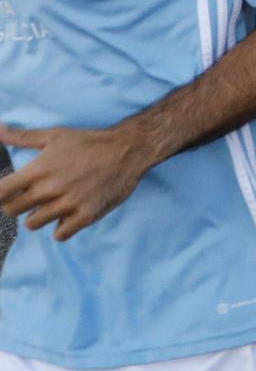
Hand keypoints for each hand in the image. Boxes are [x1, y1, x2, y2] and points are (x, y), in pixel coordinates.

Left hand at [0, 123, 152, 240]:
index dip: (1, 194)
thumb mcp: (55, 135)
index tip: (9, 192)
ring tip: (51, 206)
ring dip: (39, 216)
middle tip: (32, 198)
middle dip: (19, 204)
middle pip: (13, 210)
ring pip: (33, 224)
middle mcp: (50, 189)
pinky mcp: (86, 216)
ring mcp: (68, 204)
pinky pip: (60, 235)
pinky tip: (68, 215)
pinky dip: (61, 227)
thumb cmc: (89, 142)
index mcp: (38, 169)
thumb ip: (22, 136)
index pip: (1, 192)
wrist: (128, 150)